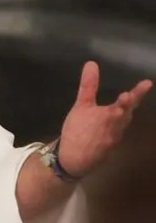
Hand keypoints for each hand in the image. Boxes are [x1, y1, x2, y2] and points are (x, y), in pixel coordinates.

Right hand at [58, 61, 151, 177]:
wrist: (75, 159)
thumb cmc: (78, 130)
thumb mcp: (80, 106)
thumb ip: (87, 85)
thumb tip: (92, 64)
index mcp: (114, 114)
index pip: (128, 101)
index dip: (137, 92)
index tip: (147, 83)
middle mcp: (119, 126)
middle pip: (129, 112)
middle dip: (134, 101)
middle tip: (141, 90)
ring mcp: (115, 137)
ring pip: (125, 122)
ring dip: (128, 112)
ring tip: (129, 103)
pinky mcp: (109, 145)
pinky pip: (118, 131)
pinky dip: (119, 123)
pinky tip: (112, 122)